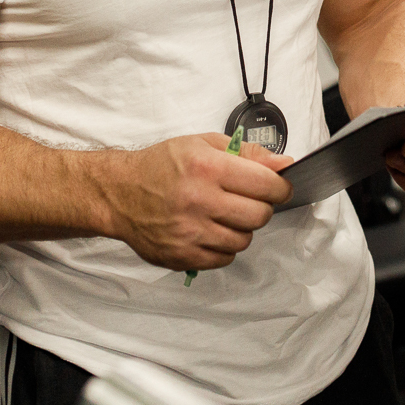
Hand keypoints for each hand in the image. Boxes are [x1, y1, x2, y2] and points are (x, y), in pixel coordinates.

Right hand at [103, 133, 293, 270]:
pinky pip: (224, 259)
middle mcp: (199, 201)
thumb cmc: (161, 166)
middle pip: (259, 216)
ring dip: (241, 228)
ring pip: (244, 240)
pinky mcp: (182, 256)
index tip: (277, 187)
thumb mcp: (203, 144)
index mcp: (207, 168)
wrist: (119, 193)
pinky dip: (224, 247)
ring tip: (224, 215)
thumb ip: (247, 153)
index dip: (279, 187)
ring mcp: (190, 233)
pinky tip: (211, 230)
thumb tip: (284, 165)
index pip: (266, 184)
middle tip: (248, 200)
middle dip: (261, 207)